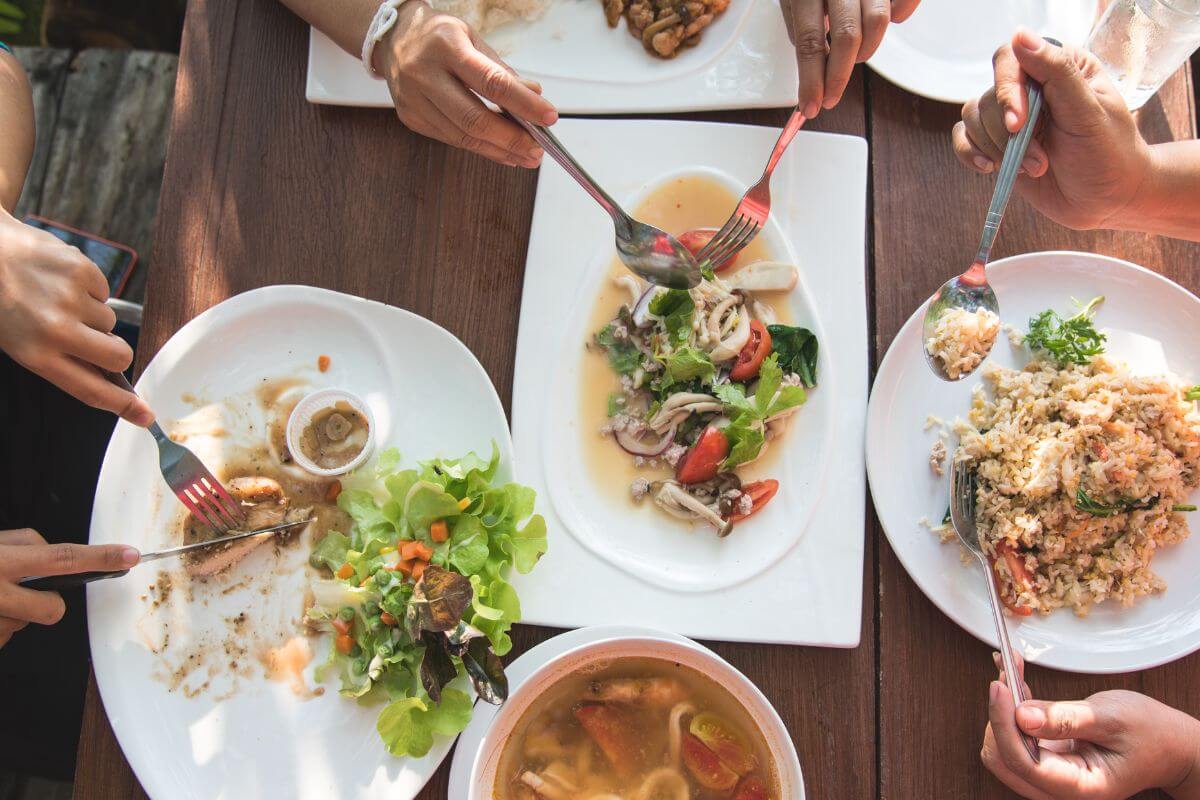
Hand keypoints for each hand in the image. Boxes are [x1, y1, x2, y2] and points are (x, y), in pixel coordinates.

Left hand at [0, 212, 153, 424]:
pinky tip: (60, 278)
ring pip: (109, 321)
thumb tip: (106, 375)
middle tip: (98, 340)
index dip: (122, 406)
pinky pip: (104, 291)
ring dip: (91, 314)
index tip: (145, 416)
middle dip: (116, 352)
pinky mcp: (81, 271)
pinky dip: (88, 287)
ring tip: (56, 297)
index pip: (90, 390)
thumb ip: (60, 360)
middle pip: (118, 357)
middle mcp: (56, 330)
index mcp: (36, 355)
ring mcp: (71, 299)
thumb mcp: (19, 341)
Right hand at [0, 529, 139, 648]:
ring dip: (15, 613)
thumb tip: (58, 555)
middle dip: (51, 603)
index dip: (101, 558)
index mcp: (1, 562)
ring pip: (25, 624)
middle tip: (24, 591)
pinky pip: (6, 636)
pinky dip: (0, 624)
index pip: (63, 558)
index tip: (130, 556)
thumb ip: (26, 545)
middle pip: (54, 608)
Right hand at [373, 1, 557, 167]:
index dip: (523, 103)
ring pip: (463, 136)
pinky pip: (452, 139)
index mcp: (446, 47)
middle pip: (475, 119)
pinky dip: (481, 149)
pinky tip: (501, 151)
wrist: (395, 39)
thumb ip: (502, 70)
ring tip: (525, 156)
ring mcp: (414, 99)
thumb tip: (534, 95)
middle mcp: (425, 74)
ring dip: (500, 151)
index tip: (548, 116)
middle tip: (537, 148)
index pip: (492, 82)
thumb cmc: (439, 38)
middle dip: (512, 139)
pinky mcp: (411, 118)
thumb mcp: (473, 40)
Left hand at [780, 0, 918, 116]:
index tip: (812, 106)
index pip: (810, 42)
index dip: (812, 81)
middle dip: (839, 76)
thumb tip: (815, 66)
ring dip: (866, 51)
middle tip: (831, 96)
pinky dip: (899, 16)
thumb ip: (802, 24)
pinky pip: (905, 3)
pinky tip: (886, 19)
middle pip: (847, 37)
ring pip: (878, 23)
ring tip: (853, 55)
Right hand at [952, 29, 1154, 231]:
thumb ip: (1056, 72)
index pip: (1010, 60)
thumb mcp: (1088, 111)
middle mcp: (1030, 88)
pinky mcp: (998, 145)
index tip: (1017, 124)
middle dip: (1007, 134)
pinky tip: (990, 168)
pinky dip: (970, 154)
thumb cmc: (1108, 153)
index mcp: (1058, 68)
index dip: (1006, 90)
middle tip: (1039, 160)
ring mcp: (1012, 118)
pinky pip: (964, 139)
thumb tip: (1019, 35)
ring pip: (972, 118)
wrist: (1106, 201)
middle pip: (988, 96)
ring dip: (997, 149)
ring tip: (1034, 168)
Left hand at [982, 653, 1199, 799]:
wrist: (1169, 745)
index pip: (1022, 762)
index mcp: (1080, 787)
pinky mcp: (1048, 757)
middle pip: (1003, 759)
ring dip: (1003, 709)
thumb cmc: (1150, 733)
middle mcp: (1060, 787)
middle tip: (1005, 675)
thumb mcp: (1112, 719)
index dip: (1003, 723)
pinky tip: (1016, 680)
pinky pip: (1017, 736)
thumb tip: (1021, 715)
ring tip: (1011, 672)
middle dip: (999, 716)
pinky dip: (1012, 708)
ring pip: (1005, 747)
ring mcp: (1052, 773)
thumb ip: (1066, 720)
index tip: (999, 686)